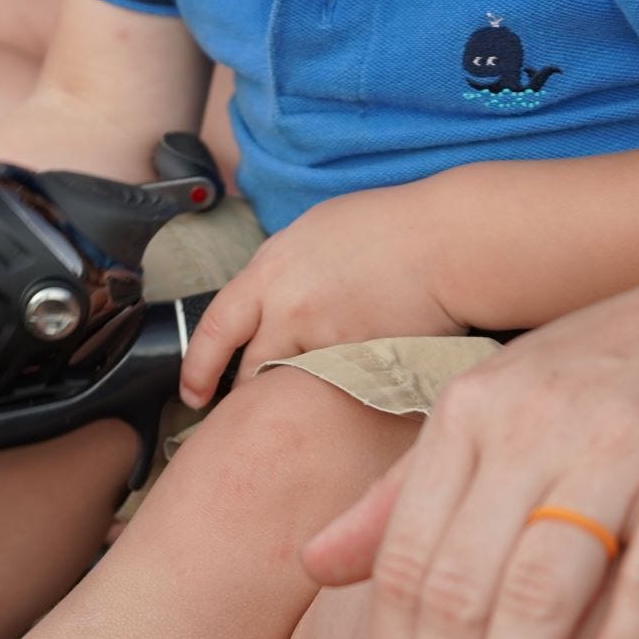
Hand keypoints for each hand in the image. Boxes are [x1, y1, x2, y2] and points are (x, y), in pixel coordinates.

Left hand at [177, 184, 460, 406]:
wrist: (446, 241)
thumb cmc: (387, 227)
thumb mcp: (312, 232)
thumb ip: (281, 270)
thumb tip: (266, 297)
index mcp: (270, 271)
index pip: (215, 328)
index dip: (197, 367)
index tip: (192, 393)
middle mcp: (288, 309)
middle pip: (251, 370)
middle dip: (247, 394)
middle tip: (247, 411)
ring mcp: (325, 341)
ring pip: (292, 388)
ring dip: (293, 398)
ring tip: (306, 402)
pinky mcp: (361, 366)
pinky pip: (336, 393)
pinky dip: (337, 396)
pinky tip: (350, 394)